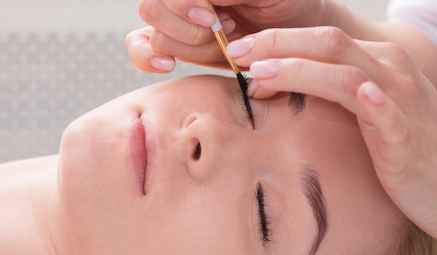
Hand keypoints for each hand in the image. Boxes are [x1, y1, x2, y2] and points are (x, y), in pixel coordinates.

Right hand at [125, 0, 329, 72]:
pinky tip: (168, 66)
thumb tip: (204, 2)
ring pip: (154, 36)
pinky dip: (147, 58)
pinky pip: (139, 48)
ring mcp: (176, 20)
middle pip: (152, 9)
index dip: (184, 6)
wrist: (296, 37)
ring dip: (191, 47)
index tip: (214, 18)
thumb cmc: (288, 4)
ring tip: (224, 44)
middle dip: (189, 29)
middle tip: (224, 29)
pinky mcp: (176, 46)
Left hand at [227, 27, 436, 254]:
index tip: (238, 52)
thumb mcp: (370, 114)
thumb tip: (281, 88)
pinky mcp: (408, 135)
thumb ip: (334, 95)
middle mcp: (389, 72)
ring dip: (299, 69)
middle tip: (233, 52)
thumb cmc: (410, 152)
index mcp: (377, 64)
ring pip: (345, 71)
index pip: (320, 40)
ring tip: (258, 74)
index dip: (277, 41)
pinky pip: (387, 111)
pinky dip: (369, 99)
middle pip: (326, 43)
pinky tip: (358, 94)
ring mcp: (401, 101)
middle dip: (276, 44)